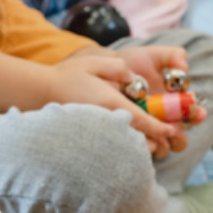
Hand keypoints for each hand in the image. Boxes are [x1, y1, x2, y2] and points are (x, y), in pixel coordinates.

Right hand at [44, 49, 185, 158]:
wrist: (39, 92)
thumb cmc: (66, 76)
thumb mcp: (93, 63)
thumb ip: (118, 67)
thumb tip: (133, 77)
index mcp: (112, 104)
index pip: (145, 121)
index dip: (162, 127)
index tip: (172, 129)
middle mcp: (107, 122)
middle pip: (140, 142)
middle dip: (155, 141)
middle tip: (163, 136)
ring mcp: (98, 133)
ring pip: (127, 149)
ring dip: (140, 147)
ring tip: (147, 140)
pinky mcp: (90, 139)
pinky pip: (114, 149)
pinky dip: (124, 149)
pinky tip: (124, 142)